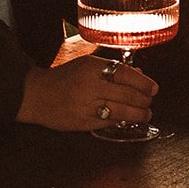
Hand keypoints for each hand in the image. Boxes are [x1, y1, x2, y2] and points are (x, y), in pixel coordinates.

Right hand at [16, 52, 157, 131]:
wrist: (34, 94)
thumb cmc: (64, 77)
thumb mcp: (87, 64)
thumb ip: (113, 68)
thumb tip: (140, 73)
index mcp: (91, 67)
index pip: (125, 74)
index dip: (144, 82)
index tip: (154, 88)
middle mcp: (89, 86)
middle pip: (126, 94)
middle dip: (144, 100)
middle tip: (150, 102)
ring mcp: (85, 106)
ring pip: (120, 112)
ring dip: (138, 114)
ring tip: (146, 114)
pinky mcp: (82, 122)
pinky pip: (108, 122)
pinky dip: (120, 121)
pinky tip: (126, 119)